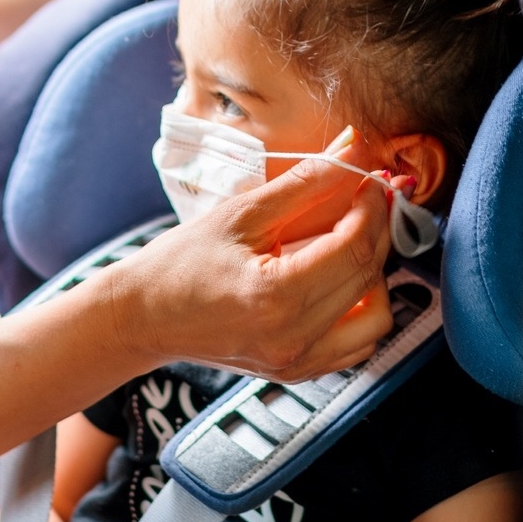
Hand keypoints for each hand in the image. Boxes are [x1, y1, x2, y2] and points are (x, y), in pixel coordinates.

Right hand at [101, 143, 393, 382]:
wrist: (145, 315)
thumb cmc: (181, 262)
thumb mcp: (241, 212)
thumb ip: (306, 182)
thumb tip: (355, 150)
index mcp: (275, 296)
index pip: (355, 246)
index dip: (372, 207)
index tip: (369, 180)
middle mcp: (292, 338)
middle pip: (370, 278)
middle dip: (377, 231)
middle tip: (363, 201)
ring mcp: (296, 362)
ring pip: (377, 319)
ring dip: (374, 275)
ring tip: (347, 245)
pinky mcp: (297, 371)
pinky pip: (357, 345)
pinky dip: (360, 310)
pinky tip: (337, 281)